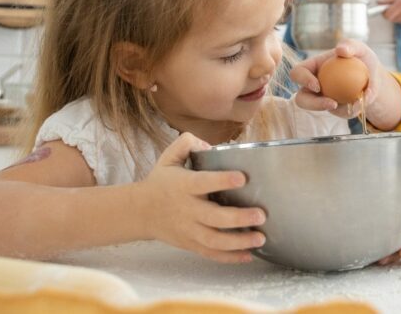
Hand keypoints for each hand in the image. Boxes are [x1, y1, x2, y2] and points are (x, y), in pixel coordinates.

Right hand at [134, 133, 266, 262]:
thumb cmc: (161, 182)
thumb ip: (186, 144)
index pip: (202, 183)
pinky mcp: (191, 244)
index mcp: (183, 186)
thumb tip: (207, 145)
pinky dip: (230, 257)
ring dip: (239, 242)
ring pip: (214, 240)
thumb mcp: (168, 158)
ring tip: (260, 238)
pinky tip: (249, 255)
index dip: (222, 181)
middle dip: (238, 218)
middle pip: (213, 218)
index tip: (242, 178)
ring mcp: (189, 230)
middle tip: (260, 214)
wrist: (140, 212)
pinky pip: (211, 253)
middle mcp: (187, 210)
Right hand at [290, 39, 387, 117]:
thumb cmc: (361, 58)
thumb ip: (350, 44)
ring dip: (333, 111)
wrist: (374, 75)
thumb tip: (341, 50)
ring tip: (349, 107)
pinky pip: (340, 113)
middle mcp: (312, 86)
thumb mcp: (359, 48)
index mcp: (311, 68)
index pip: (298, 73)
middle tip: (331, 103)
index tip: (317, 85)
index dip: (302, 80)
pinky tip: (360, 104)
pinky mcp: (336, 109)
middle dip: (312, 104)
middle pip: (302, 98)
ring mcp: (323, 99)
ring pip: (319, 110)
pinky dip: (351, 109)